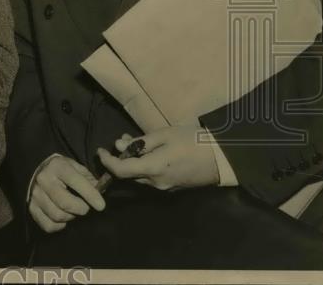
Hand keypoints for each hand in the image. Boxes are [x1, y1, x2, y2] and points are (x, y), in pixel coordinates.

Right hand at [28, 154, 105, 232]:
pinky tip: (62, 218)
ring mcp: (35, 195)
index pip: (75, 181)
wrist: (38, 170)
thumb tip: (100, 193)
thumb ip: (89, 179)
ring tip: (72, 210)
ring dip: (70, 217)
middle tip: (85, 207)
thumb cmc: (61, 170)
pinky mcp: (31, 208)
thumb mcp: (75, 167)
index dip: (90, 194)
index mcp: (57, 166)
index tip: (101, 205)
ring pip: (58, 216)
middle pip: (66, 203)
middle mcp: (44, 180)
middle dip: (81, 209)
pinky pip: (48, 225)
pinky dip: (59, 226)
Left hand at [96, 127, 219, 191]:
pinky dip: (144, 166)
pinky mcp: (173, 187)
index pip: (120, 171)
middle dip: (121, 159)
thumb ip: (140, 142)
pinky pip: (152, 178)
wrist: (222, 158)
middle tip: (121, 140)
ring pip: (140, 176)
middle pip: (129, 174)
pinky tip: (149, 153)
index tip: (99, 150)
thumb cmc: (193, 141)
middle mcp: (156, 183)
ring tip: (135, 142)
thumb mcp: (164, 135)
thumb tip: (119, 144)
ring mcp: (165, 188)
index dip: (107, 161)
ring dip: (133, 162)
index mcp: (152, 169)